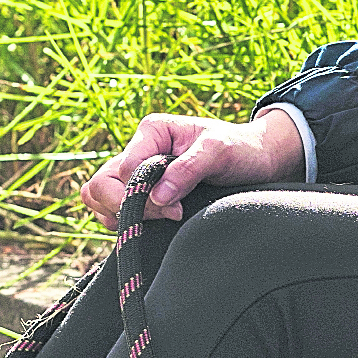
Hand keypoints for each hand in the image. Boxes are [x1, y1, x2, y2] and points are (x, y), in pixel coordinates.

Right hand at [80, 110, 303, 228]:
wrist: (259, 160)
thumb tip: (158, 197)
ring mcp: (137, 173)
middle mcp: (138, 151)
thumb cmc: (241, 149)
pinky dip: (126, 223)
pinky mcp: (142, 193)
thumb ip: (187, 170)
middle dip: (124, 209)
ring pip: (98, 200)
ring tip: (160, 221)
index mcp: (151, 132)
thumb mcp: (220, 152)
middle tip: (165, 216)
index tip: (175, 208)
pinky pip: (113, 212)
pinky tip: (154, 225)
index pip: (121, 172)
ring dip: (122, 218)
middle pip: (99, 187)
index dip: (141, 197)